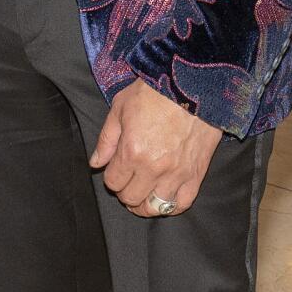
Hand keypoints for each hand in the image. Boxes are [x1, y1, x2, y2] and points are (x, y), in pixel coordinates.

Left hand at [88, 78, 221, 217]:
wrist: (191, 83)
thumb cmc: (154, 92)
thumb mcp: (120, 107)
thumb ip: (106, 139)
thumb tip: (95, 164)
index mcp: (131, 151)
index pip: (114, 182)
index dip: (111, 178)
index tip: (115, 170)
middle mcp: (153, 168)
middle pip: (132, 198)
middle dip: (125, 192)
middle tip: (128, 181)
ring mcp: (176, 174)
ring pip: (155, 208)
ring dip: (145, 204)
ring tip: (143, 194)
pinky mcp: (196, 174)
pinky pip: (182, 204)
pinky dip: (171, 206)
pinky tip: (164, 197)